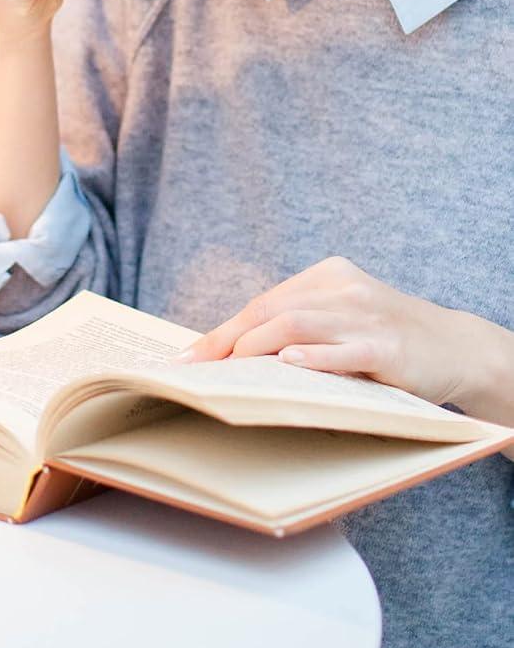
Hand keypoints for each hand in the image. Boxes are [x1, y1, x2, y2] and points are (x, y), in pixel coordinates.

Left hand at [170, 254, 475, 411]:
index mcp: (327, 276)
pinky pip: (343, 350)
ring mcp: (366, 315)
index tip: (188, 357)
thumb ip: (299, 327)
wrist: (460, 348)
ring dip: (255, 348)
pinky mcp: (388, 347)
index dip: (223, 330)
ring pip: (297, 324)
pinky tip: (287, 365)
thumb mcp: (343, 320)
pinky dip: (312, 356)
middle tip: (197, 371)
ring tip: (227, 371)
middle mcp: (343, 288)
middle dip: (227, 341)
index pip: (263, 303)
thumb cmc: (387, 340)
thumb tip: (232, 354)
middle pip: (271, 310)